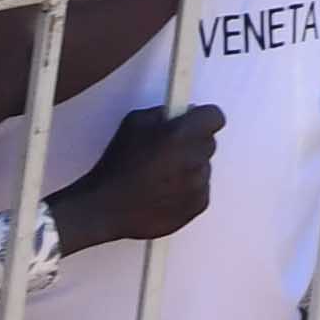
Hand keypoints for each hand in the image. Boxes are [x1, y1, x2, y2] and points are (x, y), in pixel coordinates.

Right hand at [50, 103, 221, 246]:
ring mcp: (199, 185)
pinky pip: (201, 190)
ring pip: (203, 167)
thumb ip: (163, 113)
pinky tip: (164, 191)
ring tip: (161, 175)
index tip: (193, 122)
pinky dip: (188, 190)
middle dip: (192, 143)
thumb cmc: (116, 165)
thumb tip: (182, 114)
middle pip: (208, 142)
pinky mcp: (198, 205)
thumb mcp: (134, 122)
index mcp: (182, 134)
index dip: (202, 118)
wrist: (105, 207)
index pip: (214, 116)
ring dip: (189, 167)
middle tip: (168, 151)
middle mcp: (196, 159)